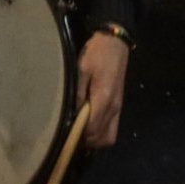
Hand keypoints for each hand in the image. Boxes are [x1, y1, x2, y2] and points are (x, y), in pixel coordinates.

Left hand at [77, 31, 128, 147]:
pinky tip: (89, 123)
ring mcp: (118, 107)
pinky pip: (112, 128)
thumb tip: (73, 114)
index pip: (92, 128)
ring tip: (80, 130)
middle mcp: (114, 107)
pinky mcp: (118, 105)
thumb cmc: (96, 53)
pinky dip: (101, 132)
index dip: (79, 135)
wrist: (115, 43)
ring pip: (109, 137)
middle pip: (102, 138)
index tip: (66, 133)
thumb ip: (78, 93)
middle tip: (72, 133)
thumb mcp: (81, 70)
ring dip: (95, 138)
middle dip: (86, 140)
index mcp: (104, 98)